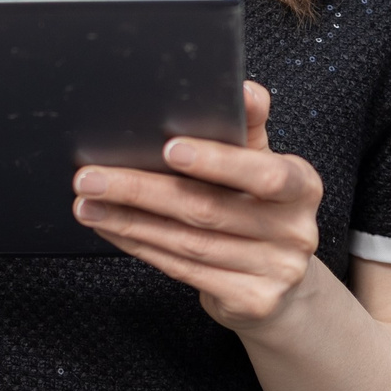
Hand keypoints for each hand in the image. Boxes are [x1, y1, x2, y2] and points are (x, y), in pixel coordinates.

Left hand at [71, 82, 323, 327]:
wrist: (282, 284)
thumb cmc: (261, 209)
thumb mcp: (262, 164)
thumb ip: (247, 128)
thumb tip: (243, 89)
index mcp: (302, 187)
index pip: (263, 173)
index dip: (217, 161)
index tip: (169, 147)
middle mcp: (296, 231)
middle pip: (208, 209)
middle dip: (141, 189)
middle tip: (91, 177)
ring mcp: (276, 271)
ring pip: (188, 243)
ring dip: (129, 221)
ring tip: (88, 204)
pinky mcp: (251, 301)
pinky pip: (183, 270)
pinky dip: (141, 246)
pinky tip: (113, 230)